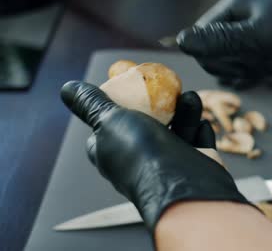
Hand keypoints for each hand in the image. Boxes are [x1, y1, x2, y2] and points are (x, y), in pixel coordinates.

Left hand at [60, 81, 249, 231]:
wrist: (184, 184)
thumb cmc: (142, 153)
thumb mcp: (108, 120)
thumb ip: (91, 104)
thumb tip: (68, 88)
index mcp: (115, 154)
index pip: (109, 129)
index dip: (118, 107)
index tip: (129, 89)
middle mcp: (141, 161)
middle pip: (150, 124)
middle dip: (161, 104)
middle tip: (169, 89)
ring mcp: (170, 166)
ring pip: (178, 132)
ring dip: (185, 113)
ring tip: (190, 98)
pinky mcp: (195, 166)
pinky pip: (198, 145)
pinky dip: (200, 133)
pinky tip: (201, 123)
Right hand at [177, 0, 271, 87]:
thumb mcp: (257, 35)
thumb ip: (217, 41)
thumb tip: (177, 41)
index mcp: (233, 7)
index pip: (202, 41)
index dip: (217, 60)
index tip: (240, 66)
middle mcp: (244, 17)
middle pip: (223, 55)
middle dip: (244, 66)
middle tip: (266, 64)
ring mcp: (263, 31)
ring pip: (246, 63)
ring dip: (265, 70)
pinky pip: (266, 64)